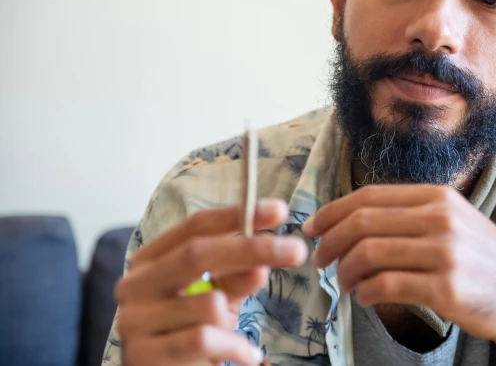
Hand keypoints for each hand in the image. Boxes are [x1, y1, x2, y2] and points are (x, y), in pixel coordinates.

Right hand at [114, 199, 307, 365]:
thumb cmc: (190, 329)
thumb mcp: (219, 297)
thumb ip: (237, 277)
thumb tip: (261, 266)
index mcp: (151, 259)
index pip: (195, 226)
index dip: (237, 215)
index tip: (278, 210)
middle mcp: (135, 284)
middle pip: (196, 253)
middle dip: (251, 249)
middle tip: (295, 250)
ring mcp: (133, 319)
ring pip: (206, 304)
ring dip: (232, 319)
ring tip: (232, 333)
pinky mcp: (142, 354)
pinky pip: (204, 339)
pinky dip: (235, 347)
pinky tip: (247, 356)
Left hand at [301, 185, 495, 347]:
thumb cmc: (483, 260)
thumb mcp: (455, 220)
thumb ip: (412, 213)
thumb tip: (355, 218)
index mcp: (437, 196)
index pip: (369, 196)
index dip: (332, 211)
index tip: (313, 227)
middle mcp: (440, 218)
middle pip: (362, 222)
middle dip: (330, 242)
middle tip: (319, 260)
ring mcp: (444, 252)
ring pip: (368, 254)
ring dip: (344, 271)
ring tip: (343, 284)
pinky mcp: (445, 287)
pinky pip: (386, 286)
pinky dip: (365, 293)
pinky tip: (365, 297)